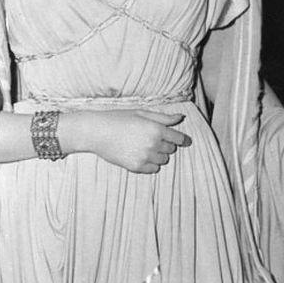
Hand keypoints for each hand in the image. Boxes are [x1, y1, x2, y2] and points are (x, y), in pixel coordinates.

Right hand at [74, 108, 190, 173]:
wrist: (96, 132)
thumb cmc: (118, 119)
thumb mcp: (141, 113)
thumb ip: (162, 117)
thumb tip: (180, 118)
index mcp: (156, 128)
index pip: (178, 139)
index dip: (183, 140)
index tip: (186, 141)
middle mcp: (153, 143)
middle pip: (171, 150)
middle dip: (165, 145)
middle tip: (152, 140)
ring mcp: (145, 156)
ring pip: (163, 160)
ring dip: (158, 155)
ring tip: (144, 147)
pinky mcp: (136, 166)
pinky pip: (153, 169)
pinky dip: (150, 164)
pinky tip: (140, 156)